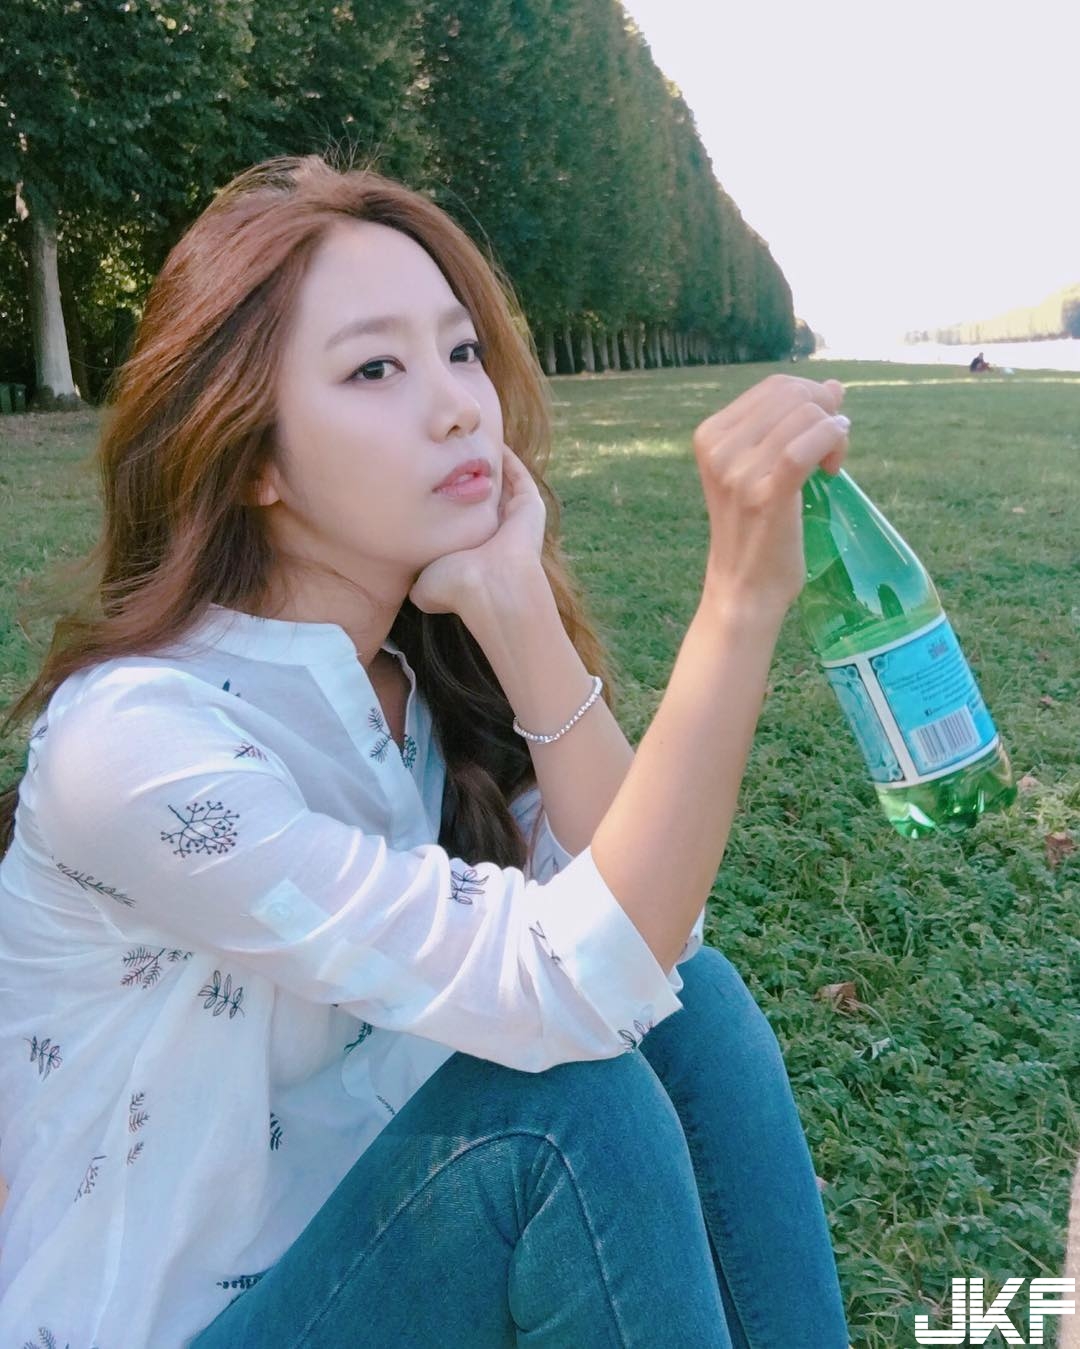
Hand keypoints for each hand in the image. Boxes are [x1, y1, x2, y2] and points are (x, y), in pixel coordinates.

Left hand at [408, 443, 547, 615]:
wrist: (490, 587)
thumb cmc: (454, 586)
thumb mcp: (424, 582)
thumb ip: (416, 575)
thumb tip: (405, 576)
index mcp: (475, 552)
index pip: (464, 522)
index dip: (449, 503)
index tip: (428, 482)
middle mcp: (497, 535)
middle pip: (484, 500)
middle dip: (470, 480)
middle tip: (449, 455)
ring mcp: (516, 520)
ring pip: (503, 486)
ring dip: (490, 466)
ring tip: (471, 441)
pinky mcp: (530, 507)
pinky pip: (519, 475)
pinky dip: (508, 458)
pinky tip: (492, 439)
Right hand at [693, 374, 848, 617]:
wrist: (744, 588)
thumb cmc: (756, 532)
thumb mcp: (759, 470)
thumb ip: (789, 426)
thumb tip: (833, 386)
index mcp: (709, 436)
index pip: (773, 387)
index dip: (810, 397)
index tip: (820, 432)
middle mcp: (718, 449)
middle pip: (792, 395)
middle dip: (824, 411)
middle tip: (830, 449)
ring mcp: (738, 472)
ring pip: (806, 416)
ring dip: (833, 432)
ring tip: (829, 465)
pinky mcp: (765, 494)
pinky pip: (807, 445)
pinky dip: (833, 441)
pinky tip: (835, 464)